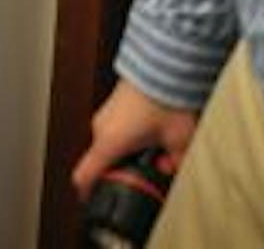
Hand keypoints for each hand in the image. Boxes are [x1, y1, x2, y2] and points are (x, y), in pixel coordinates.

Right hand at [71, 79, 199, 203]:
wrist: (164, 62)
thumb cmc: (166, 98)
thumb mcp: (179, 141)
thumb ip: (175, 161)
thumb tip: (172, 168)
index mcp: (109, 142)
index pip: (84, 176)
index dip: (88, 194)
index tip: (96, 201)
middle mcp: (101, 128)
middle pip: (104, 162)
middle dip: (126, 171)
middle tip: (151, 169)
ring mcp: (105, 113)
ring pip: (111, 144)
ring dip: (129, 151)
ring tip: (158, 144)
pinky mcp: (114, 102)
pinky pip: (116, 128)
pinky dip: (130, 135)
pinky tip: (154, 128)